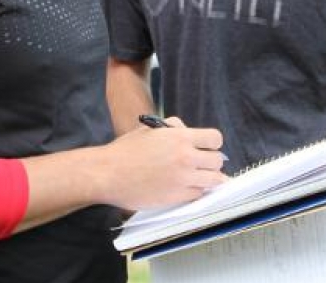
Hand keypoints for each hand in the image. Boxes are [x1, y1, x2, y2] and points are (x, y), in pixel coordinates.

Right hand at [92, 121, 226, 210]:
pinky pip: (199, 194)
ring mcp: (182, 179)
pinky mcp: (176, 196)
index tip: (206, 147)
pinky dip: (196, 191)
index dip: (212, 143)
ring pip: (214, 180)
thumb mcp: (152, 129)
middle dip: (211, 162)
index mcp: (180, 137)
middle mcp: (185, 157)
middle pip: (218, 161)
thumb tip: (190, 134)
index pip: (215, 139)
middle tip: (202, 164)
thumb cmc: (127, 150)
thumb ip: (175, 128)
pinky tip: (185, 187)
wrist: (108, 173)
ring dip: (208, 178)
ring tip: (198, 177)